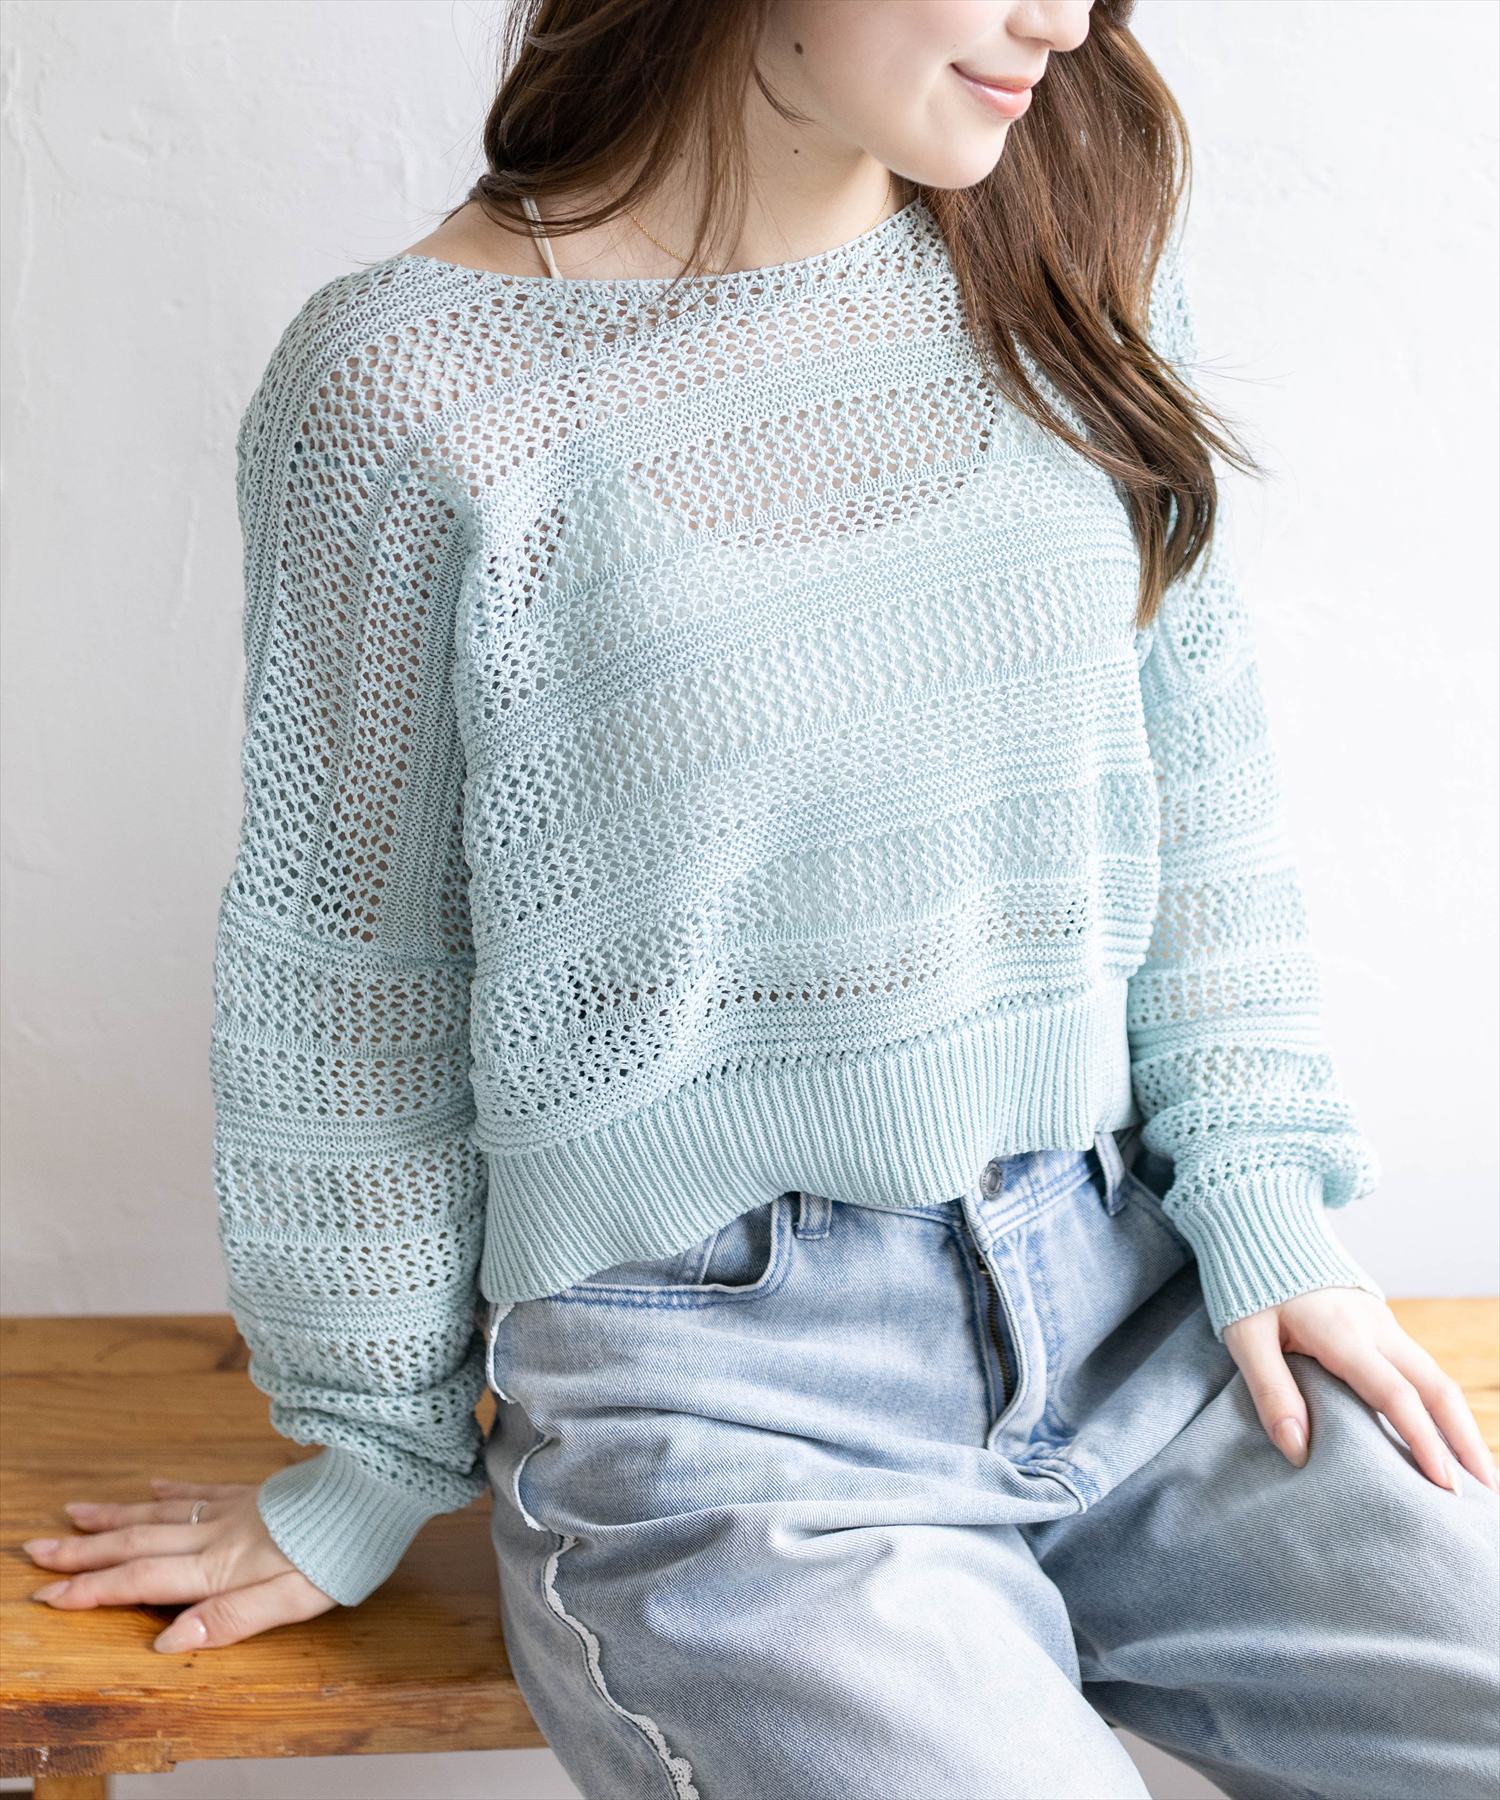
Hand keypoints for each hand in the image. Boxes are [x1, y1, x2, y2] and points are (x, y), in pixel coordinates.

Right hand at [24, 1475, 338, 1650]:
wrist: (376, 1485)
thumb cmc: (340, 1551)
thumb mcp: (291, 1599)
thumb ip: (229, 1619)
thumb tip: (167, 1640)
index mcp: (219, 1565)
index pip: (141, 1581)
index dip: (91, 1590)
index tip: (46, 1593)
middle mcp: (217, 1533)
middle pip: (137, 1543)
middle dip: (83, 1551)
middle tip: (35, 1550)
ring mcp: (236, 1507)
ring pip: (161, 1513)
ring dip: (114, 1517)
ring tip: (75, 1513)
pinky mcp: (257, 1492)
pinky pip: (202, 1489)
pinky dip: (171, 1491)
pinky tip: (154, 1486)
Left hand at [1223, 1288, 1499, 1494]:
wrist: (1264, 1231)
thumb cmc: (1250, 1287)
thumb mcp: (1246, 1338)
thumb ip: (1270, 1391)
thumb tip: (1298, 1452)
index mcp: (1343, 1333)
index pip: (1396, 1395)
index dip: (1423, 1442)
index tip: (1443, 1486)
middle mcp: (1376, 1328)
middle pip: (1438, 1388)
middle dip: (1466, 1441)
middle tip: (1485, 1492)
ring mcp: (1385, 1325)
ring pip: (1437, 1378)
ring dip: (1460, 1425)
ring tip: (1476, 1474)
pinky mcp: (1383, 1325)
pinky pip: (1421, 1370)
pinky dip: (1441, 1406)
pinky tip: (1444, 1436)